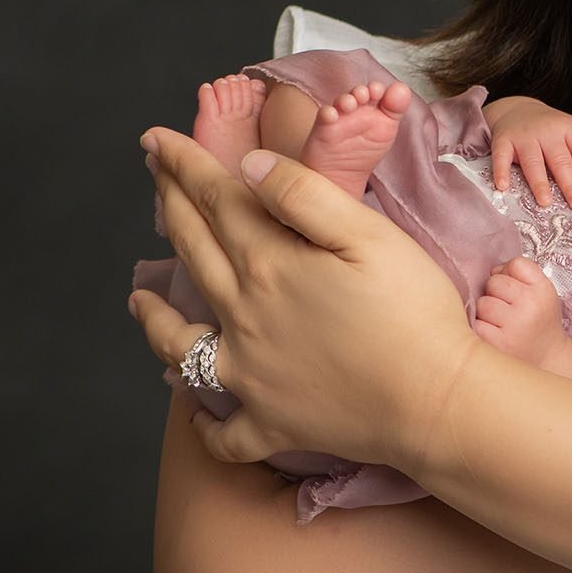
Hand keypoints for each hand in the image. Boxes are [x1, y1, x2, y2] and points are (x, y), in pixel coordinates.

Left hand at [131, 126, 478, 468]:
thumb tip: (247, 164)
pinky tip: (193, 411)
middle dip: (170, 207)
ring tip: (138, 300)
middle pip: (194, 253)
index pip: (218, 201)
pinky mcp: (270, 424)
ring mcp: (249, 376)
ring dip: (153, 318)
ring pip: (180, 344)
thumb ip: (303, 194)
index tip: (157, 139)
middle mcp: (243, 318)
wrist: (434, 404)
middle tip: (152, 174)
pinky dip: (203, 425)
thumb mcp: (369, 234)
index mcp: (270, 265)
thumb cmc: (413, 313)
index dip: (185, 165)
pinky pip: (222, 433)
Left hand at [471, 257, 568, 368]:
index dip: (510, 273)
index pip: (517, 264)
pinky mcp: (497, 343)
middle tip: (508, 308)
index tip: (514, 288)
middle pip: (495, 281)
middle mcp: (530, 306)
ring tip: (501, 323)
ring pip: (483, 303)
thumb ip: (521, 274)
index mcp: (543, 290)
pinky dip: (482, 328)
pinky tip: (495, 335)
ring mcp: (513, 325)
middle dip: (496, 293)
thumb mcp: (542, 293)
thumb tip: (492, 270)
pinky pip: (477, 324)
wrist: (548, 359)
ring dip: (487, 312)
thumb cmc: (539, 323)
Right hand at [486, 96, 571, 208]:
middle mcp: (548, 132)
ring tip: (545, 202)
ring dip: (538, 181)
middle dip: (569, 182)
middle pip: (560, 159)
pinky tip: (503, 187)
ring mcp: (525, 136)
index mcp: (570, 130)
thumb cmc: (552, 128)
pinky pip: (501, 157)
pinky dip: (501, 171)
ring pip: (533, 161)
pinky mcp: (503, 141)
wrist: (517, 108)